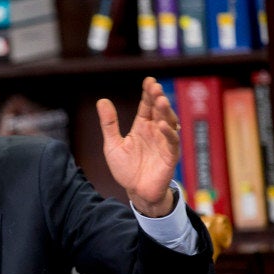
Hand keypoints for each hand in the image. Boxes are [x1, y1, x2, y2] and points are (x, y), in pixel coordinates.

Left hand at [96, 77, 179, 216]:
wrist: (135, 191)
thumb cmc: (125, 168)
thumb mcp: (112, 144)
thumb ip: (108, 124)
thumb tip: (101, 100)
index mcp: (142, 127)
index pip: (146, 106)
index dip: (148, 93)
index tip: (148, 81)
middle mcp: (155, 132)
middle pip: (158, 111)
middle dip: (157, 98)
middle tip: (155, 87)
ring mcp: (163, 143)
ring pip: (169, 123)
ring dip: (165, 112)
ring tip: (161, 100)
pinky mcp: (170, 157)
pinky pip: (171, 142)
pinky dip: (168, 133)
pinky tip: (162, 125)